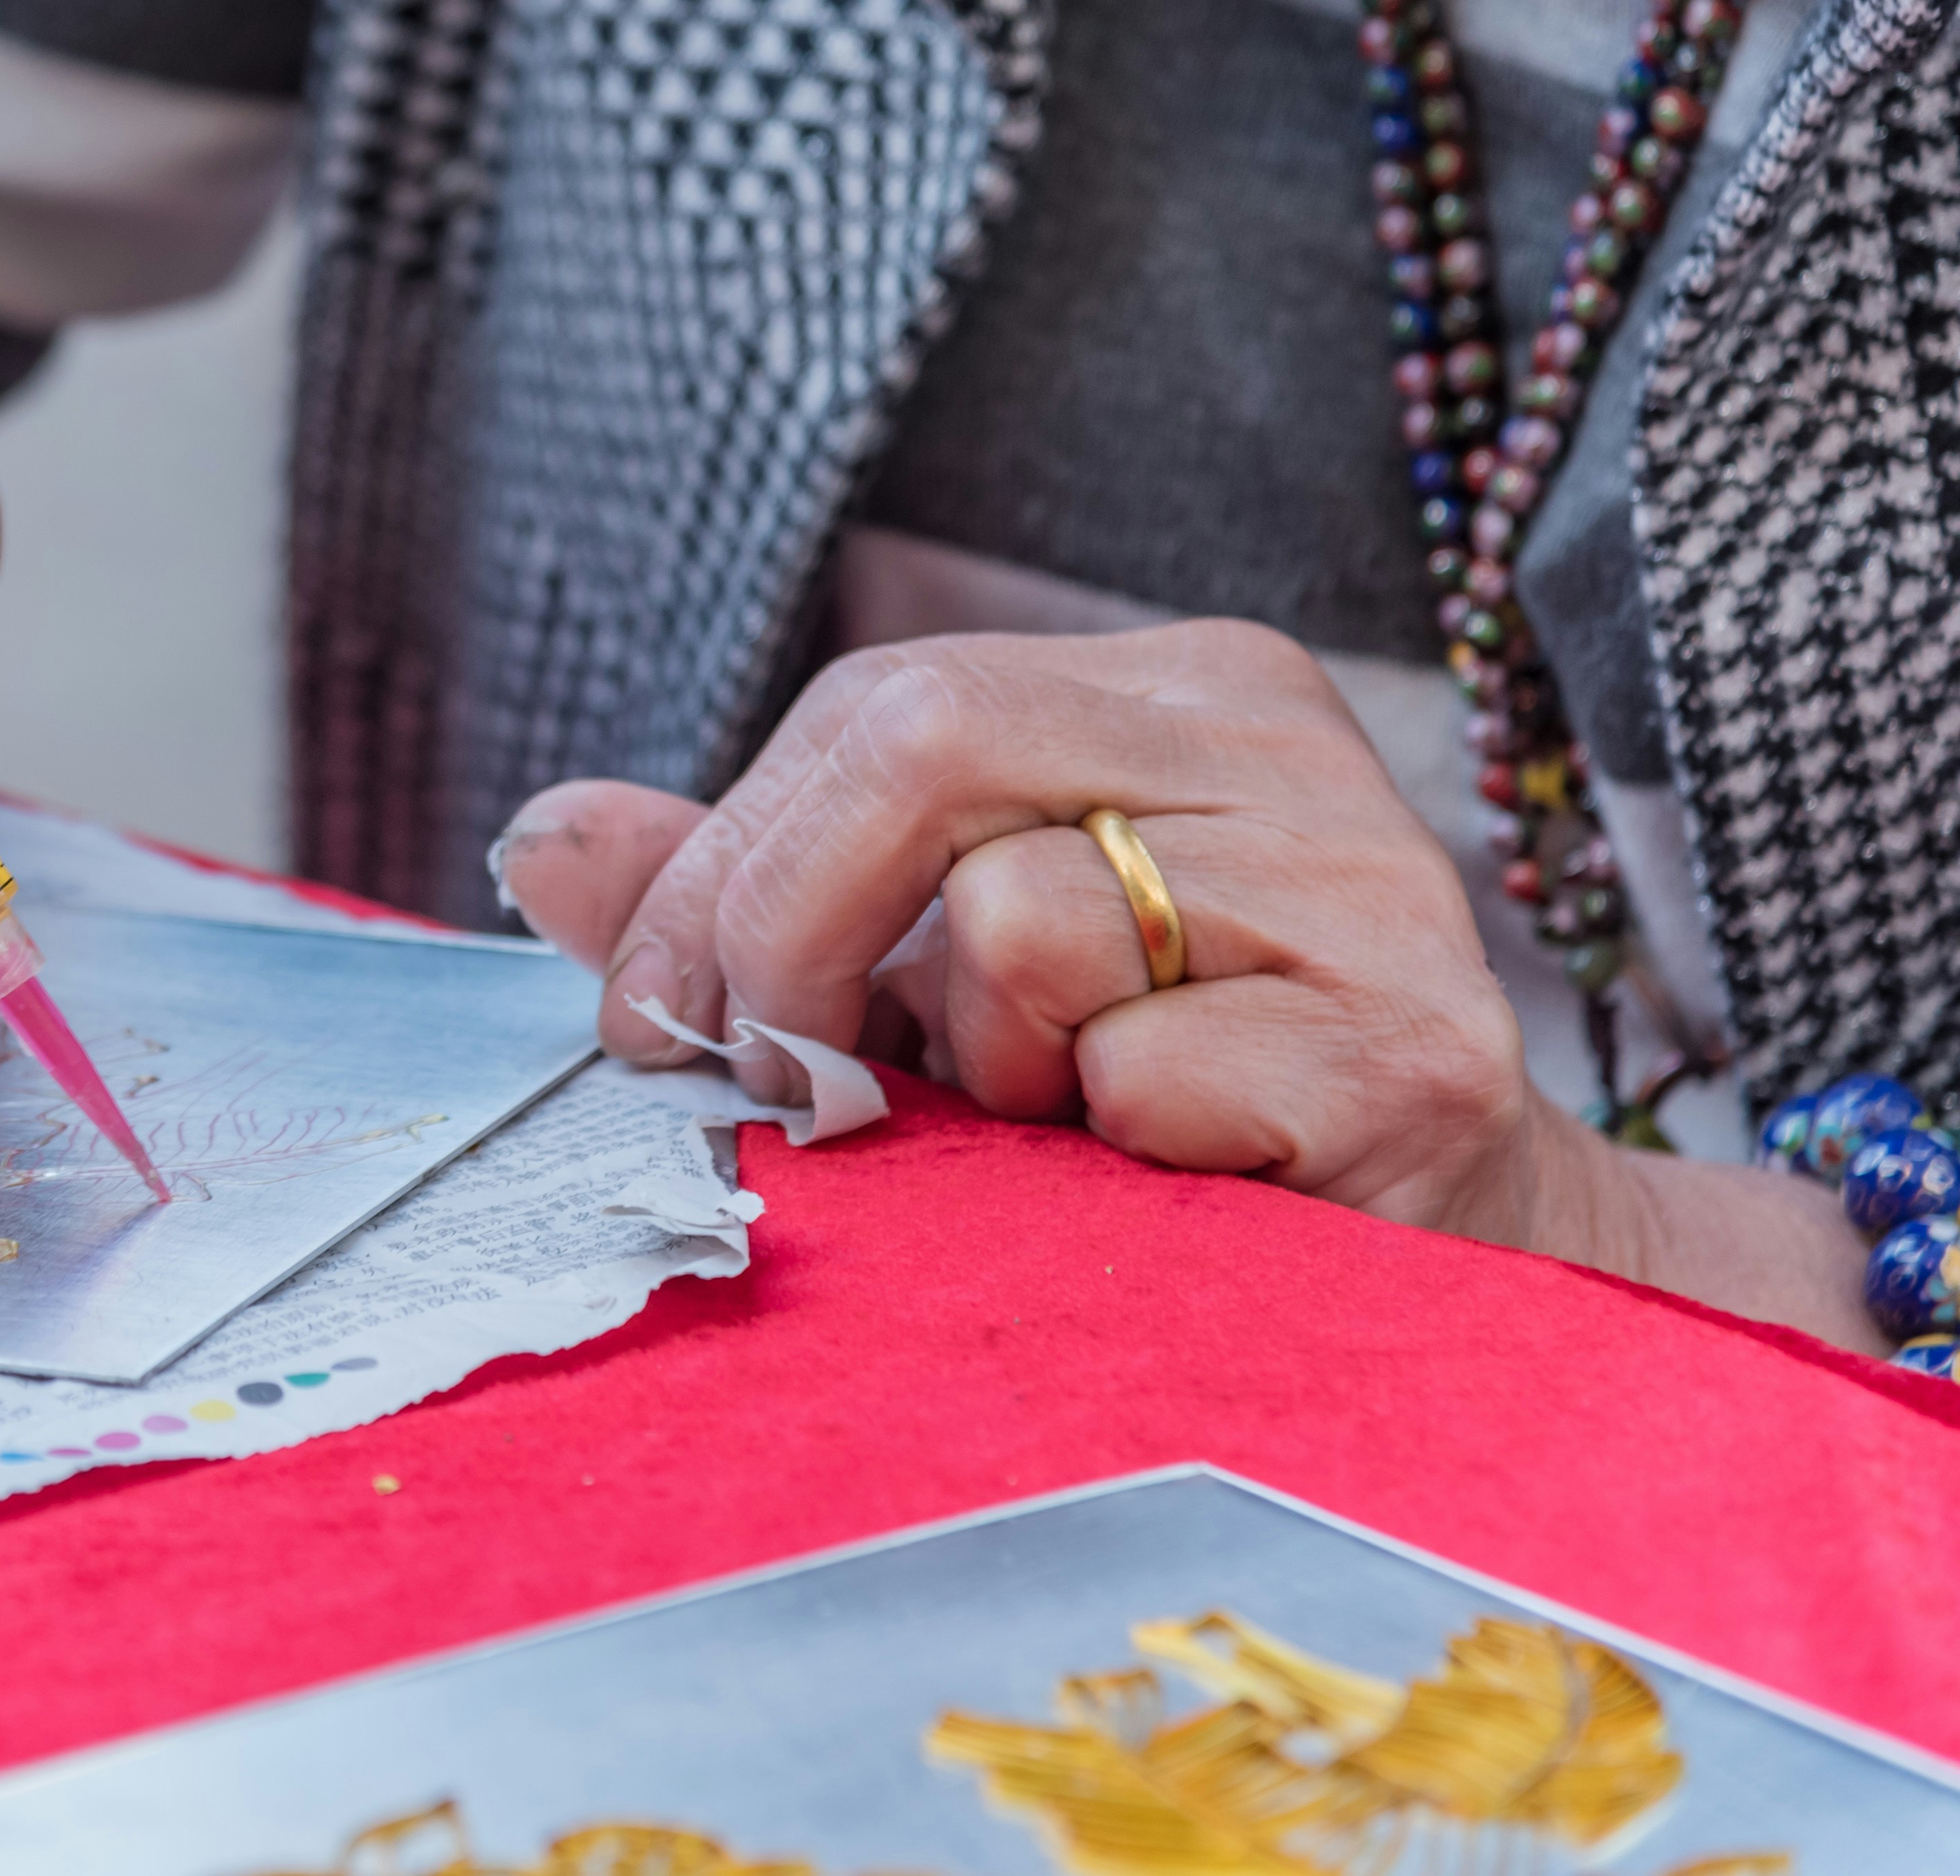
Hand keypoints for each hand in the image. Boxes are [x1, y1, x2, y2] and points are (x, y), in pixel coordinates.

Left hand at [496, 621, 1530, 1226]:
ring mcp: (1372, 883)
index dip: (732, 862)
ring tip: (1077, 1117)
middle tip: (785, 1077)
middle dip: (795, 930)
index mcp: (1179, 688)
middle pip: (926, 744)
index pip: (886, 702)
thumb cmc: (1154, 1107)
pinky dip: (1114, 1157)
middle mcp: (1284, 742)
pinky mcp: (1417, 1052)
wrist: (1419, 1270)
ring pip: (1019, 922)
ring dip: (994, 1069)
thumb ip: (746, 899)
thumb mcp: (929, 982)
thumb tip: (540, 838)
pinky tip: (1189, 1178)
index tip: (659, 1017)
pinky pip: (1142, 1080)